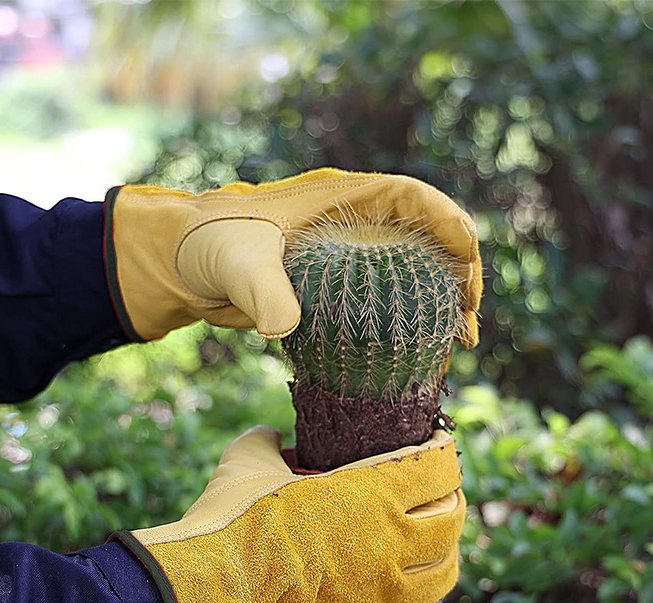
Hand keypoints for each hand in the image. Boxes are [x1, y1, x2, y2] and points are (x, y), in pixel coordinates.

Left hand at [104, 168, 481, 344]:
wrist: (183, 266)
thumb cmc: (207, 244)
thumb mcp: (234, 262)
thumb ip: (261, 290)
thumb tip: (282, 327)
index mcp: (338, 199)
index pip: (409, 198)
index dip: (447, 221)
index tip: (467, 255)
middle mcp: (352, 224)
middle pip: (425, 239)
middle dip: (457, 274)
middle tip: (469, 323)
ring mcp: (348, 257)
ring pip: (413, 272)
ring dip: (441, 304)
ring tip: (460, 344)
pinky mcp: (337, 288)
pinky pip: (387, 300)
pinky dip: (410, 323)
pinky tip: (421, 353)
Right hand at [112, 425, 465, 602]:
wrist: (213, 598)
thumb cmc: (232, 523)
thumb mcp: (248, 461)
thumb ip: (269, 441)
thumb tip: (274, 437)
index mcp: (375, 494)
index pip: (439, 466)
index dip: (443, 450)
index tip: (437, 443)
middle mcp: (393, 544)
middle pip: (453, 518)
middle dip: (452, 498)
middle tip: (441, 491)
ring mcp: (386, 594)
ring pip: (445, 571)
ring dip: (446, 550)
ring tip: (435, 541)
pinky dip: (421, 599)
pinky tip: (408, 589)